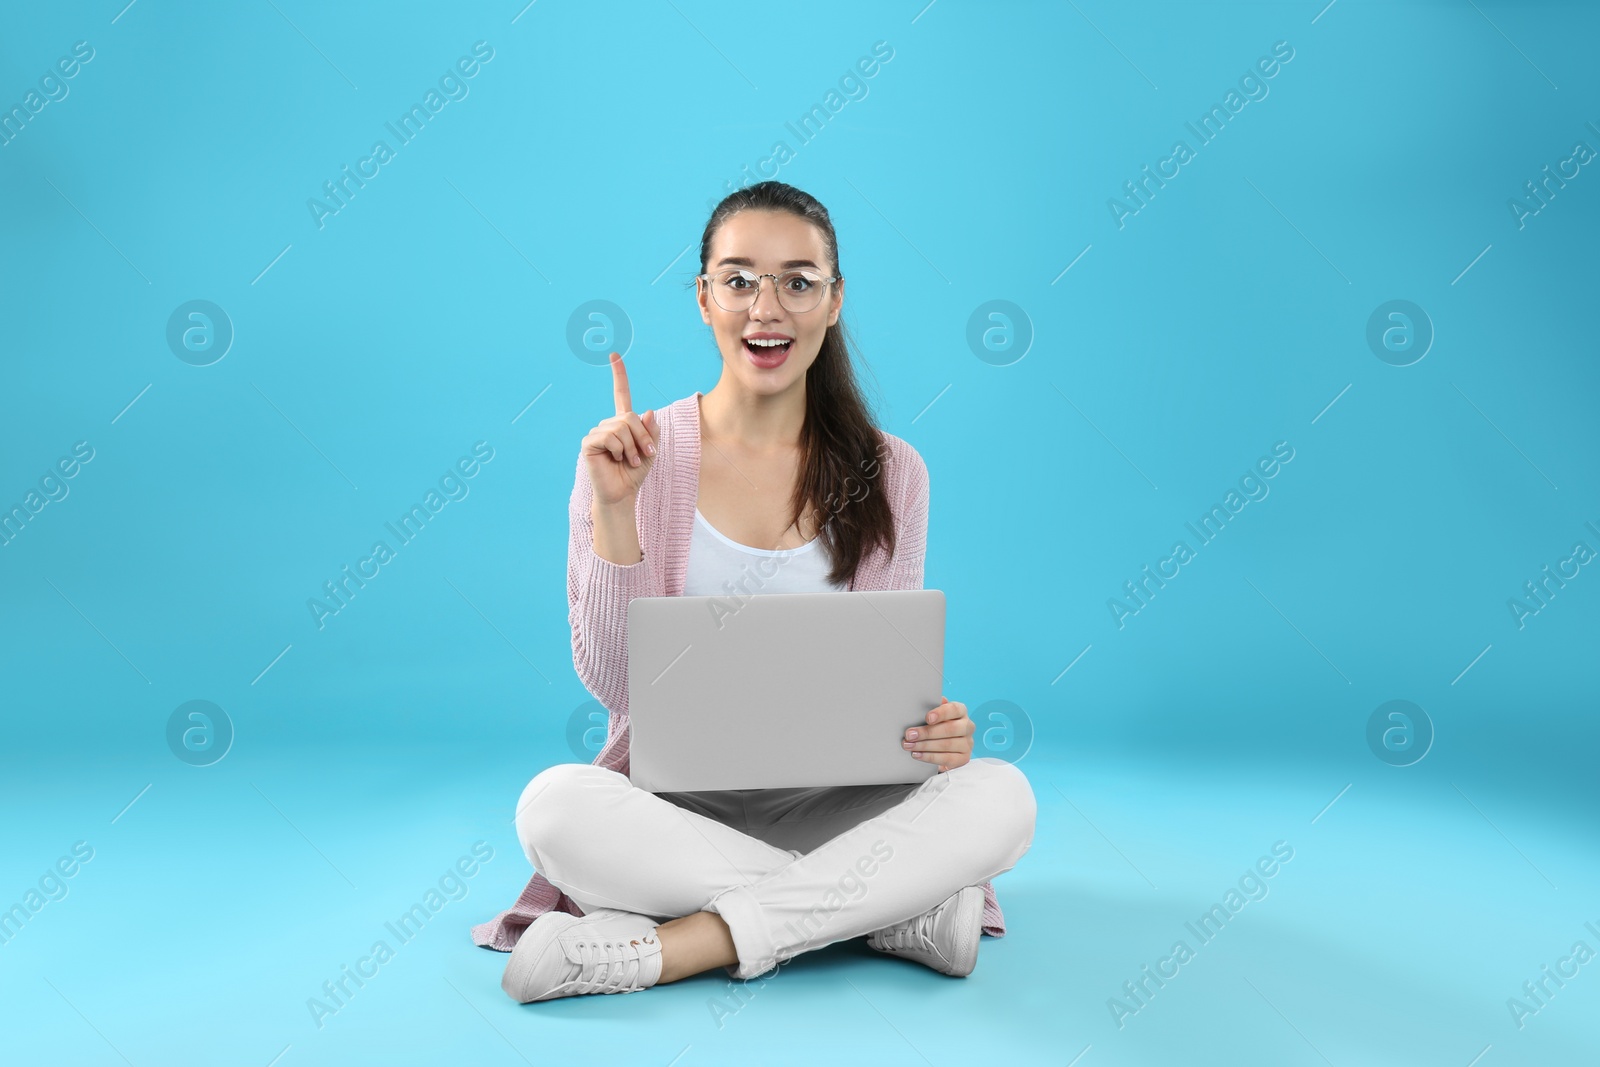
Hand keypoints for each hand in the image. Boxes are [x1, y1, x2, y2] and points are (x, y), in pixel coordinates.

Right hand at [580, 352, 660, 507]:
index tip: (614, 355)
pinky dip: (619, 450)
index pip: (620, 394)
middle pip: (630, 416)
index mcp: (622, 423)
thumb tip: (648, 411)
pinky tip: (616, 460)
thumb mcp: (651, 450)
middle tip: (644, 455)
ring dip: (632, 447)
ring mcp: (598, 432)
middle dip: (642, 437)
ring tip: (630, 461)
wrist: (622, 494)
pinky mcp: (589, 442)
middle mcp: (608, 424)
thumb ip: (651, 431)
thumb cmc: (634, 473)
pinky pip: (610, 436)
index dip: (619, 375)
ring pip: (622, 427)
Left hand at [902, 695, 974, 772]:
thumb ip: (930, 709)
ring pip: (947, 745)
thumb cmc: (935, 725)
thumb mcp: (933, 716)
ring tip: (909, 745)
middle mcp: (967, 726)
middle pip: (950, 729)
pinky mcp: (964, 758)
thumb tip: (921, 704)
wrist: (941, 747)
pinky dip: (930, 757)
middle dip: (927, 732)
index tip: (928, 718)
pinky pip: (947, 758)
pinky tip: (917, 755)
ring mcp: (967, 743)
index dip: (941, 713)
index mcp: (961, 711)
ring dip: (925, 746)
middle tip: (909, 735)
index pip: (954, 709)